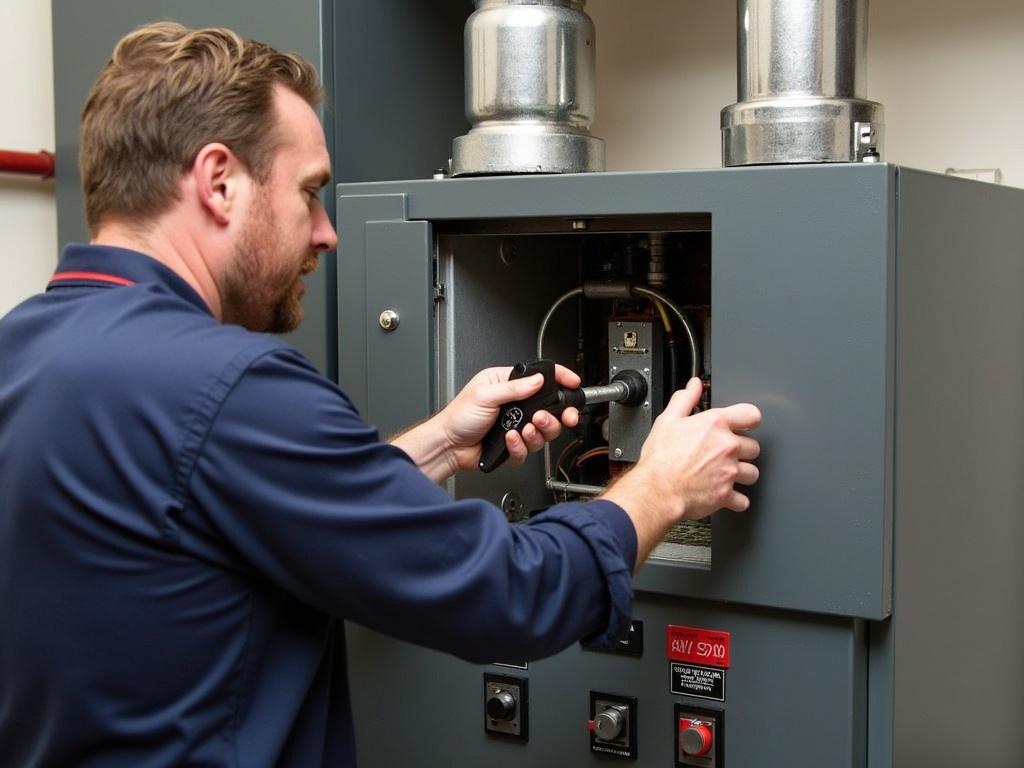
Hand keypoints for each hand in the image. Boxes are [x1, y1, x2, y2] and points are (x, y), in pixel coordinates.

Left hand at [439, 364, 581, 472]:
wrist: (448, 445)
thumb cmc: (458, 416)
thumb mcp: (485, 395)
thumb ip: (514, 388)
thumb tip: (537, 380)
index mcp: (507, 385)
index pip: (540, 378)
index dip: (559, 379)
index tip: (572, 383)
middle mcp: (515, 405)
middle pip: (549, 409)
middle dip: (557, 415)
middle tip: (560, 417)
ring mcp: (516, 425)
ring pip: (543, 431)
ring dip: (538, 431)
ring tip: (526, 428)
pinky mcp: (513, 445)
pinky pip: (528, 448)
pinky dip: (521, 446)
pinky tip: (510, 439)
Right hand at [603, 378, 761, 566]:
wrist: (656, 490)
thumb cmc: (660, 458)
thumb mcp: (667, 420)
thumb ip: (685, 399)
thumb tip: (694, 386)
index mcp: (715, 425)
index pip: (752, 415)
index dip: (748, 420)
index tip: (744, 425)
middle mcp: (727, 447)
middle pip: (754, 446)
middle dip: (743, 450)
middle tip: (727, 453)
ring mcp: (729, 472)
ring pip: (753, 473)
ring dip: (743, 474)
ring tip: (727, 473)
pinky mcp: (726, 495)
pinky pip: (743, 500)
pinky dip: (736, 500)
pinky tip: (726, 494)